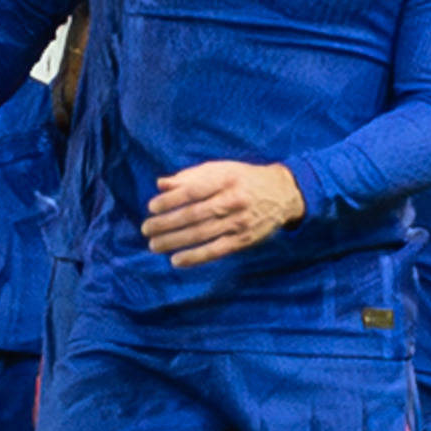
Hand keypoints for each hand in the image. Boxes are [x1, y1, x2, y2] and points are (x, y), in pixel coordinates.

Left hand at [145, 156, 307, 264]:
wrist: (283, 193)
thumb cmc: (243, 179)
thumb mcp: (221, 169)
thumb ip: (190, 176)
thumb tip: (161, 184)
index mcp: (226, 179)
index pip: (194, 191)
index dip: (171, 200)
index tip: (152, 207)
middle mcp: (234, 201)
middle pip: (195, 215)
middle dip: (167, 223)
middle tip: (146, 229)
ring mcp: (240, 222)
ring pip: (202, 234)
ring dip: (175, 242)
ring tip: (155, 245)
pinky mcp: (244, 240)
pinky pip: (216, 251)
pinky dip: (196, 257)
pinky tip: (177, 261)